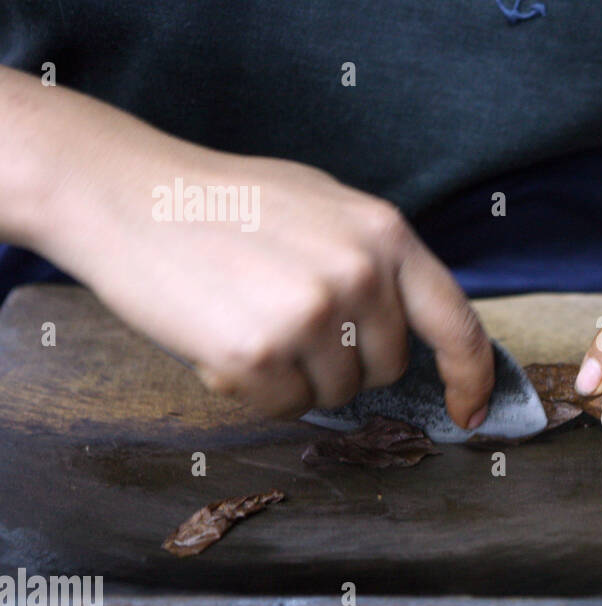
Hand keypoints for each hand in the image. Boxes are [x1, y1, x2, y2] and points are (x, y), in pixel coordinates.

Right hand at [39, 137, 492, 423]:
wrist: (126, 194)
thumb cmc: (226, 203)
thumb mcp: (326, 208)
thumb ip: (376, 262)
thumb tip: (412, 327)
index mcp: (386, 234)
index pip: (457, 323)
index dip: (471, 377)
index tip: (469, 411)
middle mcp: (360, 273)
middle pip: (387, 368)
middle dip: (345, 362)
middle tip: (288, 320)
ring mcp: (311, 313)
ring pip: (336, 394)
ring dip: (297, 376)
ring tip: (249, 319)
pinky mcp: (258, 351)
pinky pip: (283, 406)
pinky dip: (255, 390)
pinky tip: (222, 341)